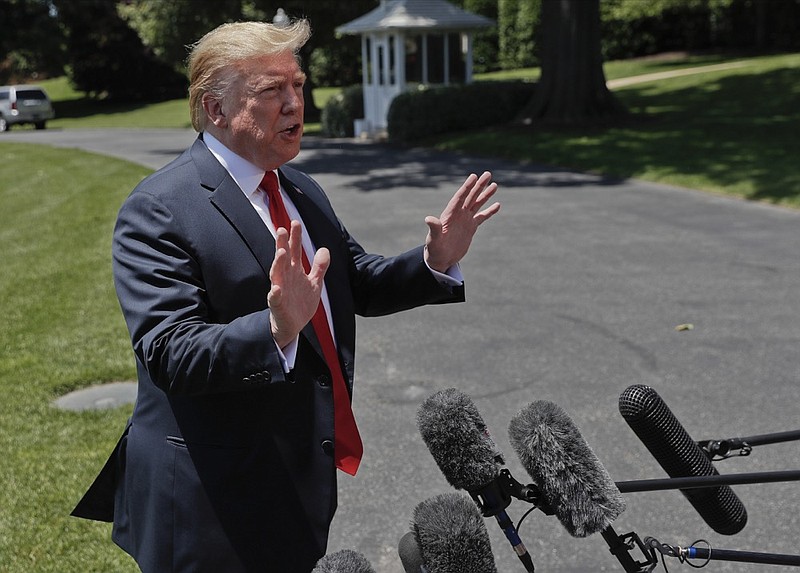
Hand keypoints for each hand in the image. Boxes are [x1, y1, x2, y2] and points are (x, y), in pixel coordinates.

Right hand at [267, 221, 329, 348]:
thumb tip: (325, 249)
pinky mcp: (277, 305)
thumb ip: (319, 267)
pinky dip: (274, 294)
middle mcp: (285, 277)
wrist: (292, 325)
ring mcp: (280, 290)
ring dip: (278, 264)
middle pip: (283, 258)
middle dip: (282, 244)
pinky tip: (276, 288)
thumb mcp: (314, 283)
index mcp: (294, 271)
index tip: (295, 222)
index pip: (294, 250)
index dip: (295, 237)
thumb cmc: (300, 302)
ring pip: (277, 275)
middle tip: (282, 229)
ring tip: (281, 252)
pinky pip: (274, 299)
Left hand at [424, 171, 499, 272]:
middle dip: (479, 186)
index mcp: (450, 214)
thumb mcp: (433, 240)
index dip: (467, 187)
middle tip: (487, 174)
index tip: (474, 176)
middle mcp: (458, 214)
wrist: (441, 259)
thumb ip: (434, 228)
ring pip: (477, 204)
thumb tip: (429, 219)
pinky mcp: (470, 227)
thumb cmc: (434, 250)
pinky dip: (489, 211)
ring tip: (495, 185)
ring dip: (485, 195)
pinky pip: (481, 217)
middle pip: (470, 197)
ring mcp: (465, 220)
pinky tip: (497, 205)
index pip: (460, 198)